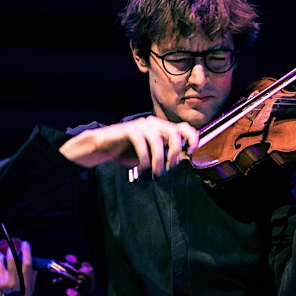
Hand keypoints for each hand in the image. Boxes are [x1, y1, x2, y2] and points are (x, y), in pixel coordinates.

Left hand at [0, 239, 32, 295]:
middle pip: (12, 261)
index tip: (25, 244)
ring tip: (0, 255)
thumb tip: (35, 266)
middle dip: (11, 251)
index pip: (27, 264)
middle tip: (11, 249)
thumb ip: (33, 277)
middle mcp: (14, 282)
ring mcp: (3, 282)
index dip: (27, 252)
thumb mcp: (30, 290)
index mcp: (25, 282)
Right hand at [60, 116, 198, 176]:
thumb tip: (180, 160)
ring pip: (157, 140)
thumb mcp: (151, 154)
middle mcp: (153, 123)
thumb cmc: (128, 151)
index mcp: (161, 128)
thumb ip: (165, 153)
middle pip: (174, 133)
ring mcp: (141, 125)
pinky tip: (143, 167)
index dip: (192, 138)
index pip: (183, 127)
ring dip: (159, 159)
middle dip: (175, 152)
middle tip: (170, 167)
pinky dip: (145, 158)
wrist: (104, 147)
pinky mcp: (129, 129)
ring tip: (156, 172)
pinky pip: (142, 143)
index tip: (191, 152)